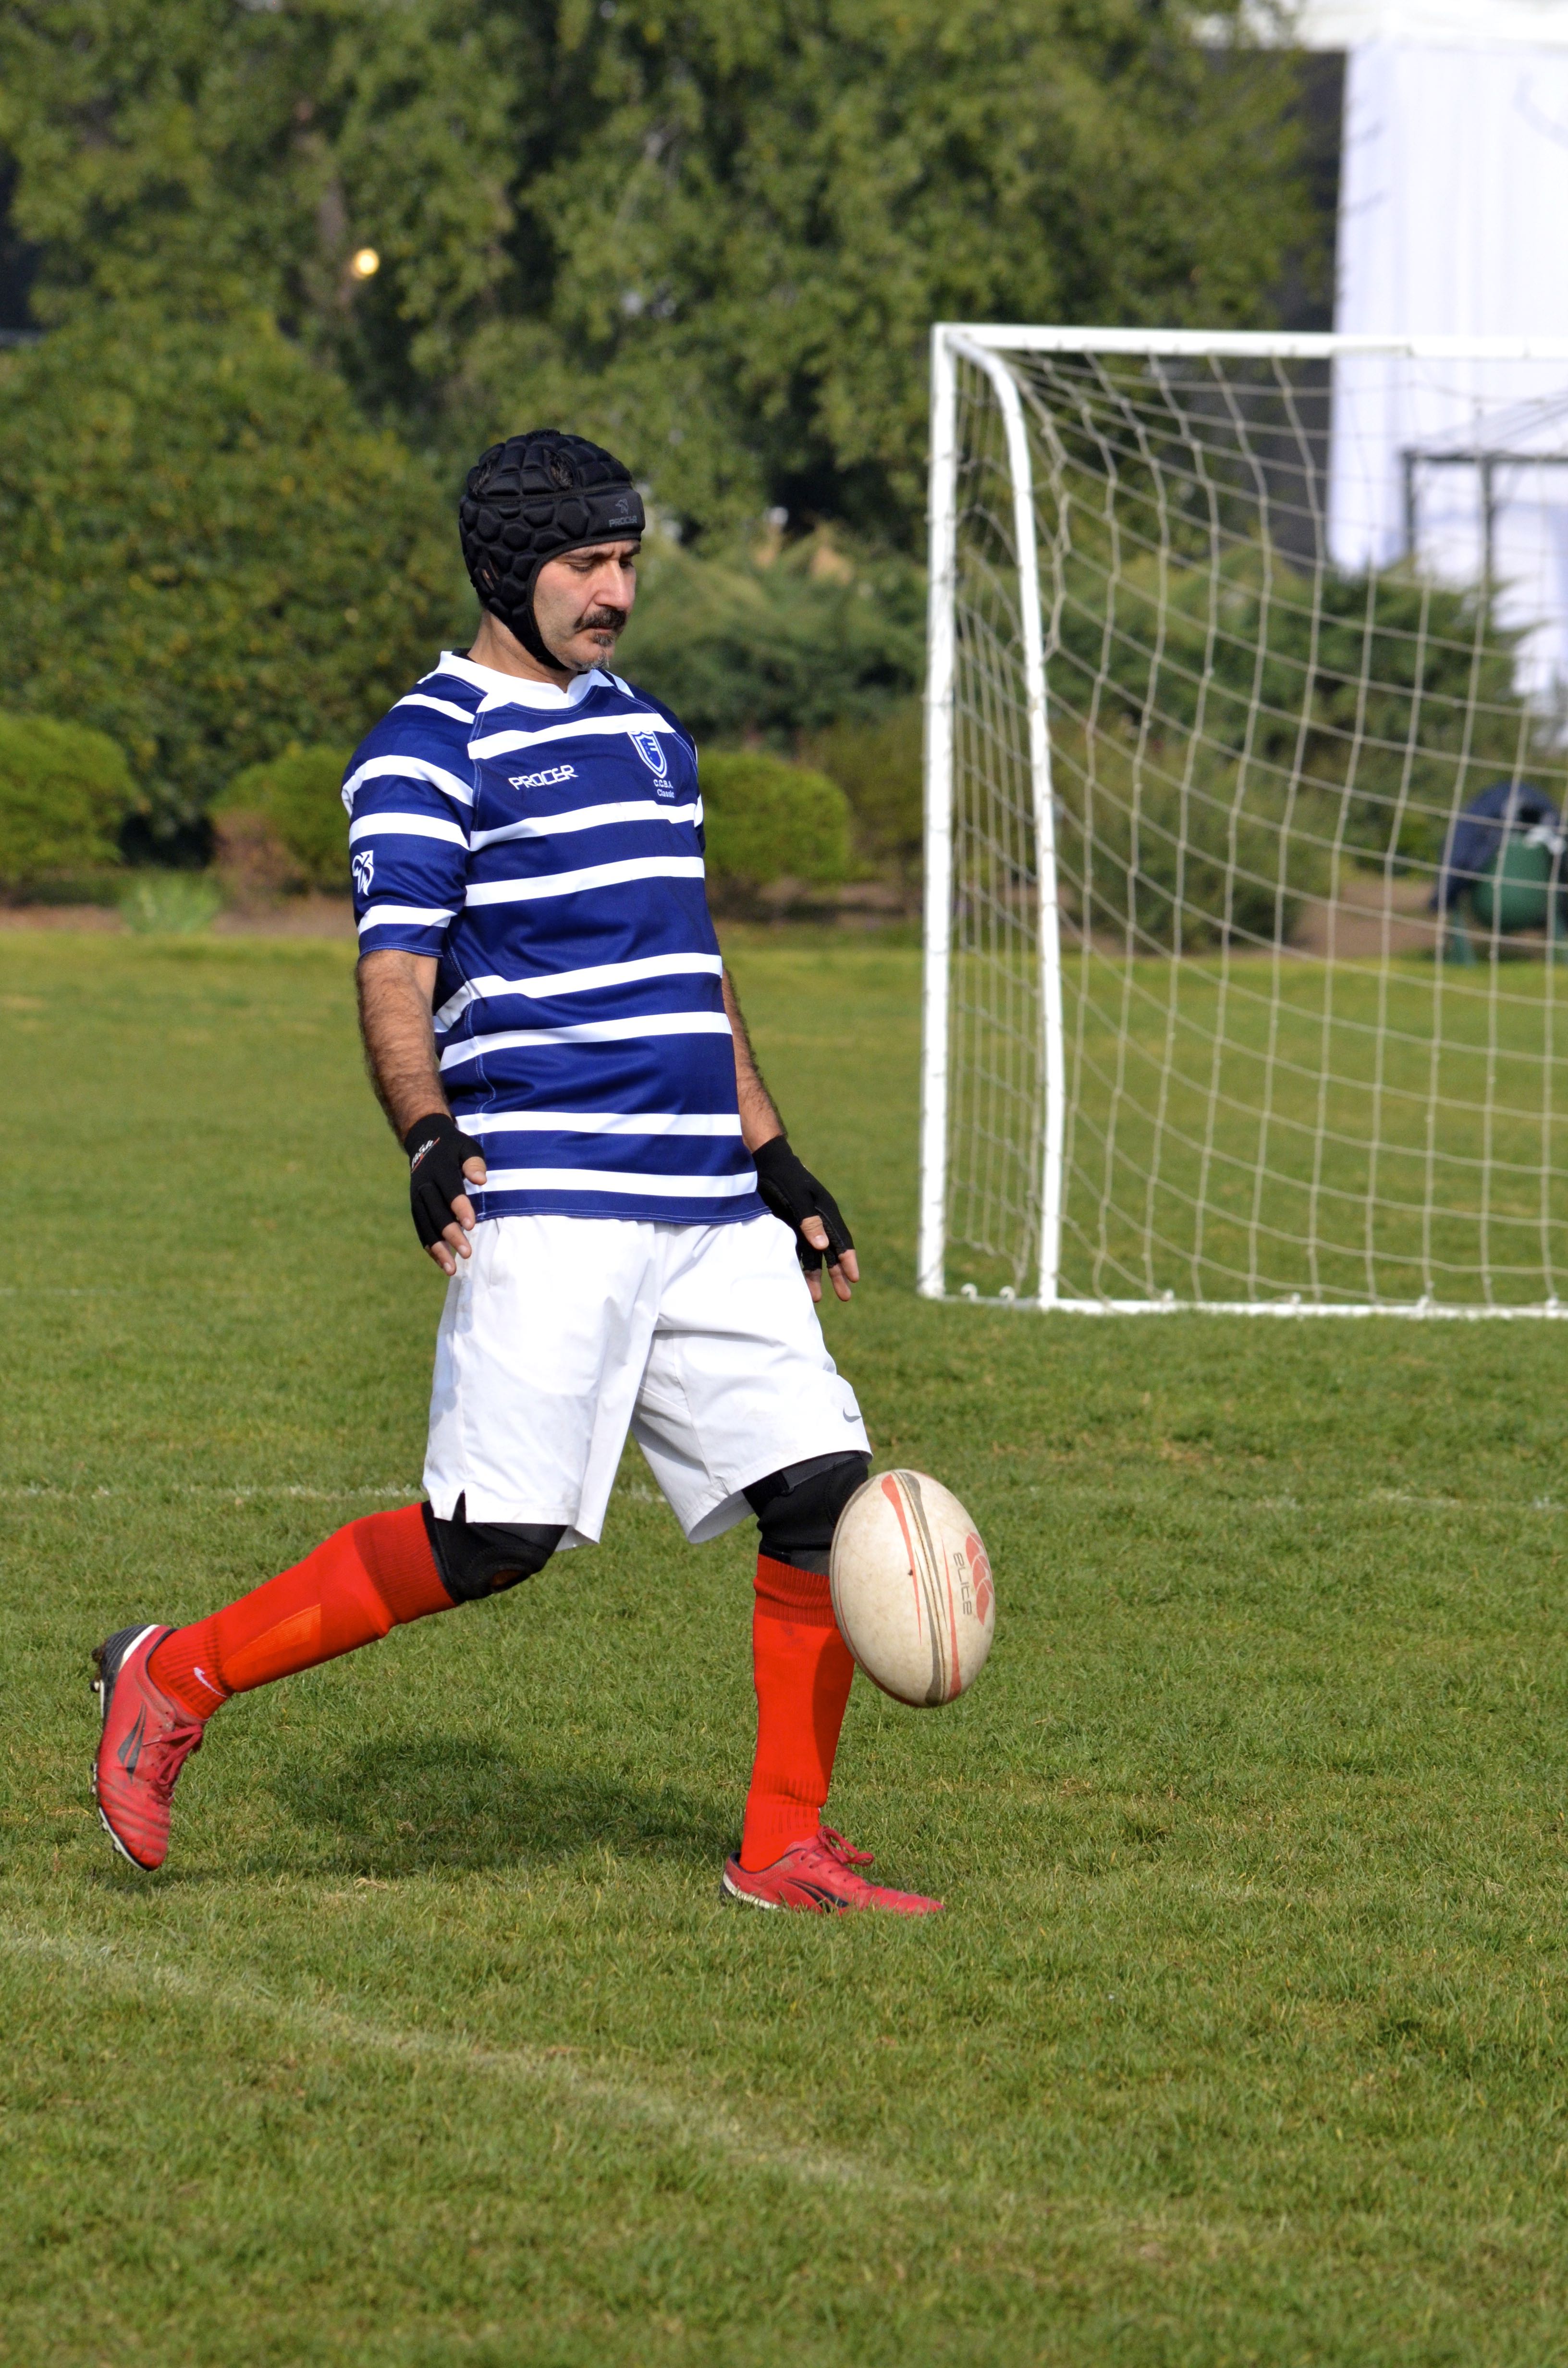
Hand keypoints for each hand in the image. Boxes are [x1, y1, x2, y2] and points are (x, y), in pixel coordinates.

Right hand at [402, 1112, 486, 1274]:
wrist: (424, 1140)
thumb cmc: (454, 1147)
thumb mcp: (467, 1147)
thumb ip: (473, 1162)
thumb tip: (481, 1179)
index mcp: (439, 1169)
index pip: (449, 1190)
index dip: (459, 1207)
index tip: (471, 1225)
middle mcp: (424, 1185)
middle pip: (436, 1213)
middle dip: (451, 1234)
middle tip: (467, 1253)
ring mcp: (417, 1198)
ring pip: (425, 1226)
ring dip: (437, 1249)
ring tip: (452, 1269)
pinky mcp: (415, 1207)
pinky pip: (421, 1229)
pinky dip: (430, 1247)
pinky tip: (442, 1263)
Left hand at [751, 1134, 859, 1302]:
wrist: (766, 1162)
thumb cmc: (784, 1178)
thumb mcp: (797, 1198)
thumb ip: (809, 1221)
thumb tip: (823, 1248)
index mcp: (826, 1212)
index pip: (842, 1241)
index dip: (848, 1260)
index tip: (855, 1279)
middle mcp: (819, 1221)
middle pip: (831, 1253)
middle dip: (838, 1275)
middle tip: (845, 1297)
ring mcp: (805, 1225)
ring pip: (814, 1256)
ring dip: (816, 1276)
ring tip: (815, 1299)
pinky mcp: (791, 1227)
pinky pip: (799, 1251)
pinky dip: (800, 1266)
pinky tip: (799, 1282)